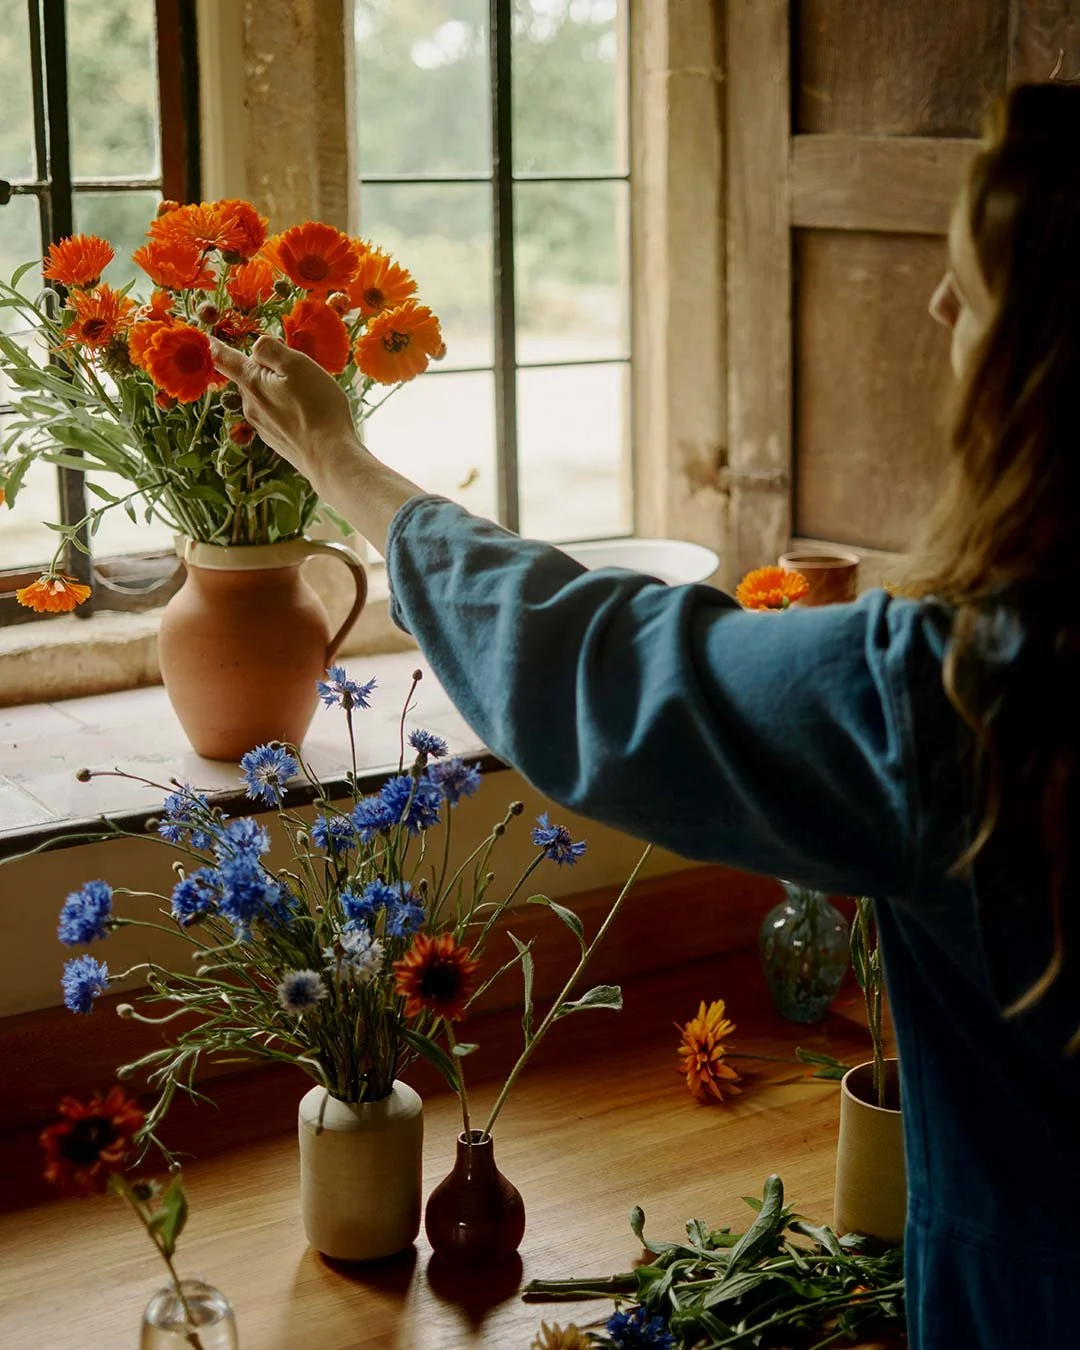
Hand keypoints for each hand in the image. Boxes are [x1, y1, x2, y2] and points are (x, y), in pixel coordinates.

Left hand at [208, 335, 361, 494]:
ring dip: (280, 391)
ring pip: (266, 398)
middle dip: (267, 370)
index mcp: (251, 383)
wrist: (329, 457)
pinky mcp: (276, 441)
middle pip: (251, 378)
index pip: (224, 359)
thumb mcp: (297, 365)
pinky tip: (309, 416)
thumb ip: (271, 350)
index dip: (214, 345)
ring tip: (310, 396)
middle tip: (297, 370)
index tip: (205, 339)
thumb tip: (256, 348)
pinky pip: (277, 416)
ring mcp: (262, 426)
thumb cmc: (316, 407)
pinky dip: (288, 410)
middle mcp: (250, 406)